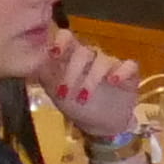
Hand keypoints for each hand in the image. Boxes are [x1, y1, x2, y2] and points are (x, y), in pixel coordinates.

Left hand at [36, 30, 148, 150]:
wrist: (100, 126)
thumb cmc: (75, 105)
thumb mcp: (55, 92)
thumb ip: (45, 75)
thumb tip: (34, 61)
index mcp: (72, 57)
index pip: (67, 38)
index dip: (61, 41)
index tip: (54, 53)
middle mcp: (91, 57)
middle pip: (83, 51)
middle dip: (72, 71)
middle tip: (65, 92)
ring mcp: (110, 64)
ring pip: (102, 60)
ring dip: (91, 79)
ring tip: (84, 97)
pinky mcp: (128, 75)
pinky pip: (129, 66)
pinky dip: (121, 72)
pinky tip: (113, 81)